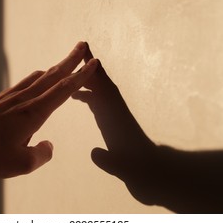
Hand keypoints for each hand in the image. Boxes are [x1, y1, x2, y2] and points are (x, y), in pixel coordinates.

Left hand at [0, 42, 97, 178]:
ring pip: (39, 76)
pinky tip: (37, 79)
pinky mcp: (1, 99)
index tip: (93, 63)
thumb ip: (41, 155)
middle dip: (71, 60)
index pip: (63, 89)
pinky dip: (38, 77)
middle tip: (82, 45)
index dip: (81, 75)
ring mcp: (11, 96)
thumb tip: (48, 146)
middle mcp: (24, 99)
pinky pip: (25, 82)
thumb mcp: (21, 164)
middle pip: (53, 74)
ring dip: (55, 67)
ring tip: (64, 62)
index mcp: (34, 112)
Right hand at [72, 46, 158, 204]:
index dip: (95, 74)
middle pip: (102, 85)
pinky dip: (88, 94)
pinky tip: (77, 96)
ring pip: (99, 91)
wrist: (151, 173)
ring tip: (71, 72)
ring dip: (87, 79)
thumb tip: (94, 153)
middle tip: (78, 49)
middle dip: (91, 68)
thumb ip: (108, 161)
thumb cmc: (138, 169)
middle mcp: (115, 112)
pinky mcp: (112, 123)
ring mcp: (113, 116)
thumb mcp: (123, 168)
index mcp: (117, 118)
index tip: (86, 56)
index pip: (105, 91)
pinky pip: (98, 103)